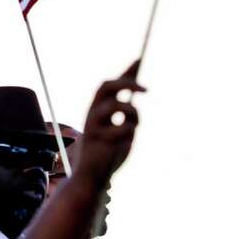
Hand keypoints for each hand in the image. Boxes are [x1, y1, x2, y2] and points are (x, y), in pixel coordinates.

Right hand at [75, 60, 144, 187]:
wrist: (92, 179)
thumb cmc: (108, 154)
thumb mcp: (122, 131)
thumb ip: (128, 116)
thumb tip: (139, 101)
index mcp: (97, 111)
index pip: (109, 85)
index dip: (124, 72)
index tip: (140, 60)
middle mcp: (92, 115)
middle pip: (106, 87)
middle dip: (127, 83)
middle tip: (146, 89)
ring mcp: (94, 126)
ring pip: (116, 105)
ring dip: (133, 112)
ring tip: (135, 125)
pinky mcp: (98, 139)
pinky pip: (122, 128)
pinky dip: (128, 134)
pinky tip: (122, 144)